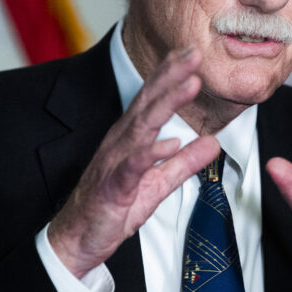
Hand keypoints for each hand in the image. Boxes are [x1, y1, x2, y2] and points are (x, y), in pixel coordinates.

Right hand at [48, 47, 220, 277]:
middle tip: (194, 54)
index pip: (153, 98)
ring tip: (189, 85)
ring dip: (167, 103)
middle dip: (171, 75)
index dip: (172, 74)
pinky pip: (132, 167)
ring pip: (143, 126)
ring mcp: (116, 161)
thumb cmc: (114, 206)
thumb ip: (185, 163)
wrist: (78, 239)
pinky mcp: (114, 186)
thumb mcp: (159, 183)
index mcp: (132, 137)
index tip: (192, 53)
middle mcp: (122, 141)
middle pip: (148, 102)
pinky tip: (169, 143)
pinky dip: (150, 153)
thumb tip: (213, 143)